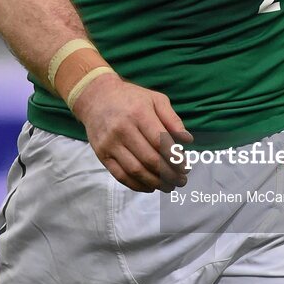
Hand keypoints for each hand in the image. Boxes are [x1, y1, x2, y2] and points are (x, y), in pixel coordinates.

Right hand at [72, 71, 192, 192]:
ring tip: (169, 186)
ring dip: (155, 182)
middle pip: (149, 159)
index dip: (174, 158)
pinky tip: (150, 186)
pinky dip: (137, 185)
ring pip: (135, 170)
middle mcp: (123, 129)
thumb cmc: (130, 98)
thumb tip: (187, 140)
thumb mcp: (155, 99)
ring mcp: (110, 143)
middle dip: (169, 174)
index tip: (185, 167)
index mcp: (139, 113)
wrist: (96, 97)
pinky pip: (120, 175)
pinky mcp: (102, 154)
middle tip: (181, 180)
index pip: (160, 141)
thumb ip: (172, 119)